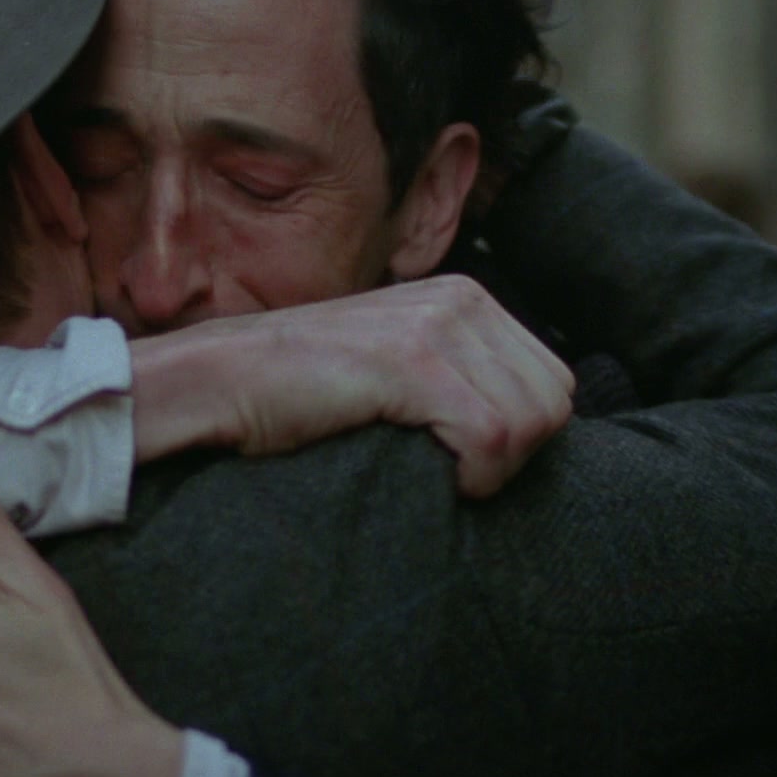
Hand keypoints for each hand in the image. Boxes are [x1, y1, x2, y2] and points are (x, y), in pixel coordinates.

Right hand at [130, 274, 574, 496]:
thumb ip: (459, 373)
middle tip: (457, 473)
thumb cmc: (306, 390)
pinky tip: (436, 480)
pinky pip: (492, 435)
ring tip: (441, 473)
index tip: (469, 459)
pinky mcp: (411, 362)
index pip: (553, 380)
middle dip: (515, 454)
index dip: (522, 435)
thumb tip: (528, 421)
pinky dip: (473, 475)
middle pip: (551, 401)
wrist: (223, 380)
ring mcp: (436, 326)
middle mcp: (459, 299)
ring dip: (492, 468)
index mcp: (465, 296)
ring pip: (529, 421)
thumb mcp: (397, 365)